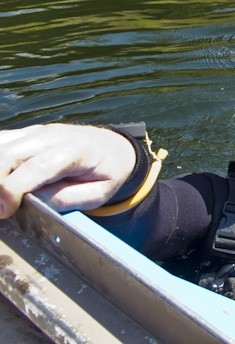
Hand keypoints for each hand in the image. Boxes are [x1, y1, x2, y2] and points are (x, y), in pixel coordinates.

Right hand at [0, 124, 135, 218]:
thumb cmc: (107, 172)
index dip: (13, 190)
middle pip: (11, 153)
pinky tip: (2, 178)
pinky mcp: (27, 132)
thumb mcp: (98, 193)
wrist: (114, 147)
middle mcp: (54, 136)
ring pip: (1, 145)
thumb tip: (31, 201)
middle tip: (0, 208)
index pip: (37, 167)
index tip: (4, 212)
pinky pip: (1, 142)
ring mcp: (38, 131)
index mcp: (77, 150)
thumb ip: (65, 199)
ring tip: (2, 196)